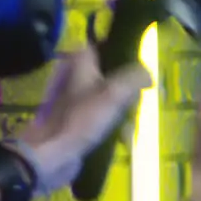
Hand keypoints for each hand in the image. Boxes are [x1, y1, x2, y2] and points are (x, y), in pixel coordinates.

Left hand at [13, 46, 150, 193]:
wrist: (52, 155)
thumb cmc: (81, 120)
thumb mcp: (113, 94)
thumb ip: (134, 78)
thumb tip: (149, 75)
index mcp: (81, 64)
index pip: (101, 46)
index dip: (120, 53)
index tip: (136, 68)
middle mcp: (78, 78)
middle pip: (111, 75)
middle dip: (128, 91)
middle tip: (136, 103)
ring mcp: (78, 101)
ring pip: (110, 98)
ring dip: (124, 112)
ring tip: (129, 126)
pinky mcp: (79, 122)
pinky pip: (104, 118)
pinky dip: (114, 126)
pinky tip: (122, 138)